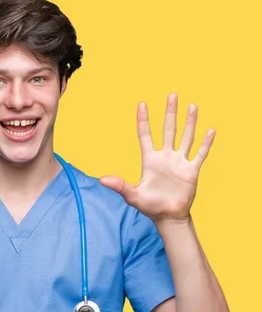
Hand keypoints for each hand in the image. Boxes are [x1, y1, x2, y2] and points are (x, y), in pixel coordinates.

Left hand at [99, 93, 215, 223]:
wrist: (168, 217)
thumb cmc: (149, 206)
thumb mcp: (132, 195)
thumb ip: (120, 186)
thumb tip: (101, 180)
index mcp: (149, 160)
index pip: (145, 135)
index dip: (143, 120)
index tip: (142, 103)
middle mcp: (165, 157)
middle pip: (168, 130)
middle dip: (170, 113)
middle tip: (172, 94)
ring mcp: (179, 162)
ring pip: (186, 137)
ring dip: (189, 122)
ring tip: (192, 106)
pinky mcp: (191, 170)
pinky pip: (200, 154)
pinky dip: (205, 143)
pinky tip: (210, 130)